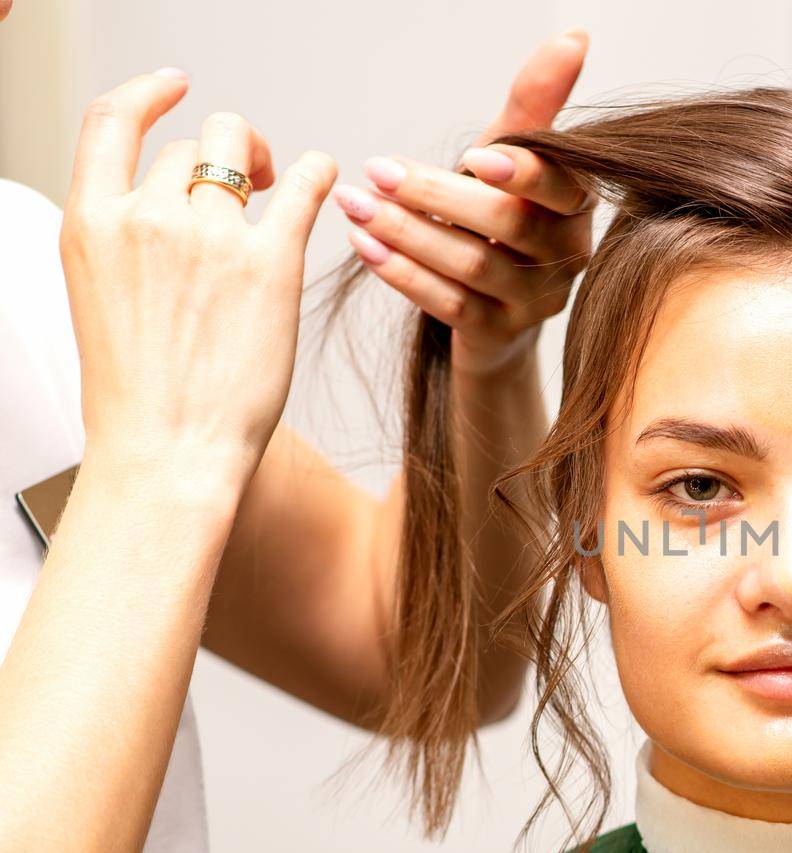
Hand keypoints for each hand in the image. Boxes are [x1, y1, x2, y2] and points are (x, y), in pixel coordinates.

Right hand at [60, 70, 335, 496]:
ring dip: (264, 161)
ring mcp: (211, 236)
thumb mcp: (98, 297)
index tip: (176, 88)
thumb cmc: (139, 396)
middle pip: (191, 142)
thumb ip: (123, 241)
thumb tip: (157, 211)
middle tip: (249, 180)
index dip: (149, 93)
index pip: (111, 121)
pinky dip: (319, 172)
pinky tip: (326, 178)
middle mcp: (148, 216)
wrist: (170, 452)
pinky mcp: (273, 263)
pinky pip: (306, 184)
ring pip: (241, 151)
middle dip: (223, 151)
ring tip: (278, 189)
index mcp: (93, 223)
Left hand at [333, 28, 595, 374]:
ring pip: (475, 267)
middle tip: (377, 170)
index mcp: (576, 207)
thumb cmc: (498, 221)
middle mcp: (566, 257)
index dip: (524, 173)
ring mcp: (535, 302)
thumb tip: (573, 37)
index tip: (476, 156)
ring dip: (408, 233)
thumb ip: (535, 106)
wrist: (495, 315)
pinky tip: (366, 249)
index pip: (560, 187)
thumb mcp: (512, 160)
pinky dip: (404, 276)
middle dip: (439, 196)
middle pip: (510, 226)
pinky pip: (450, 307)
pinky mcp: (498, 335)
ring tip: (356, 206)